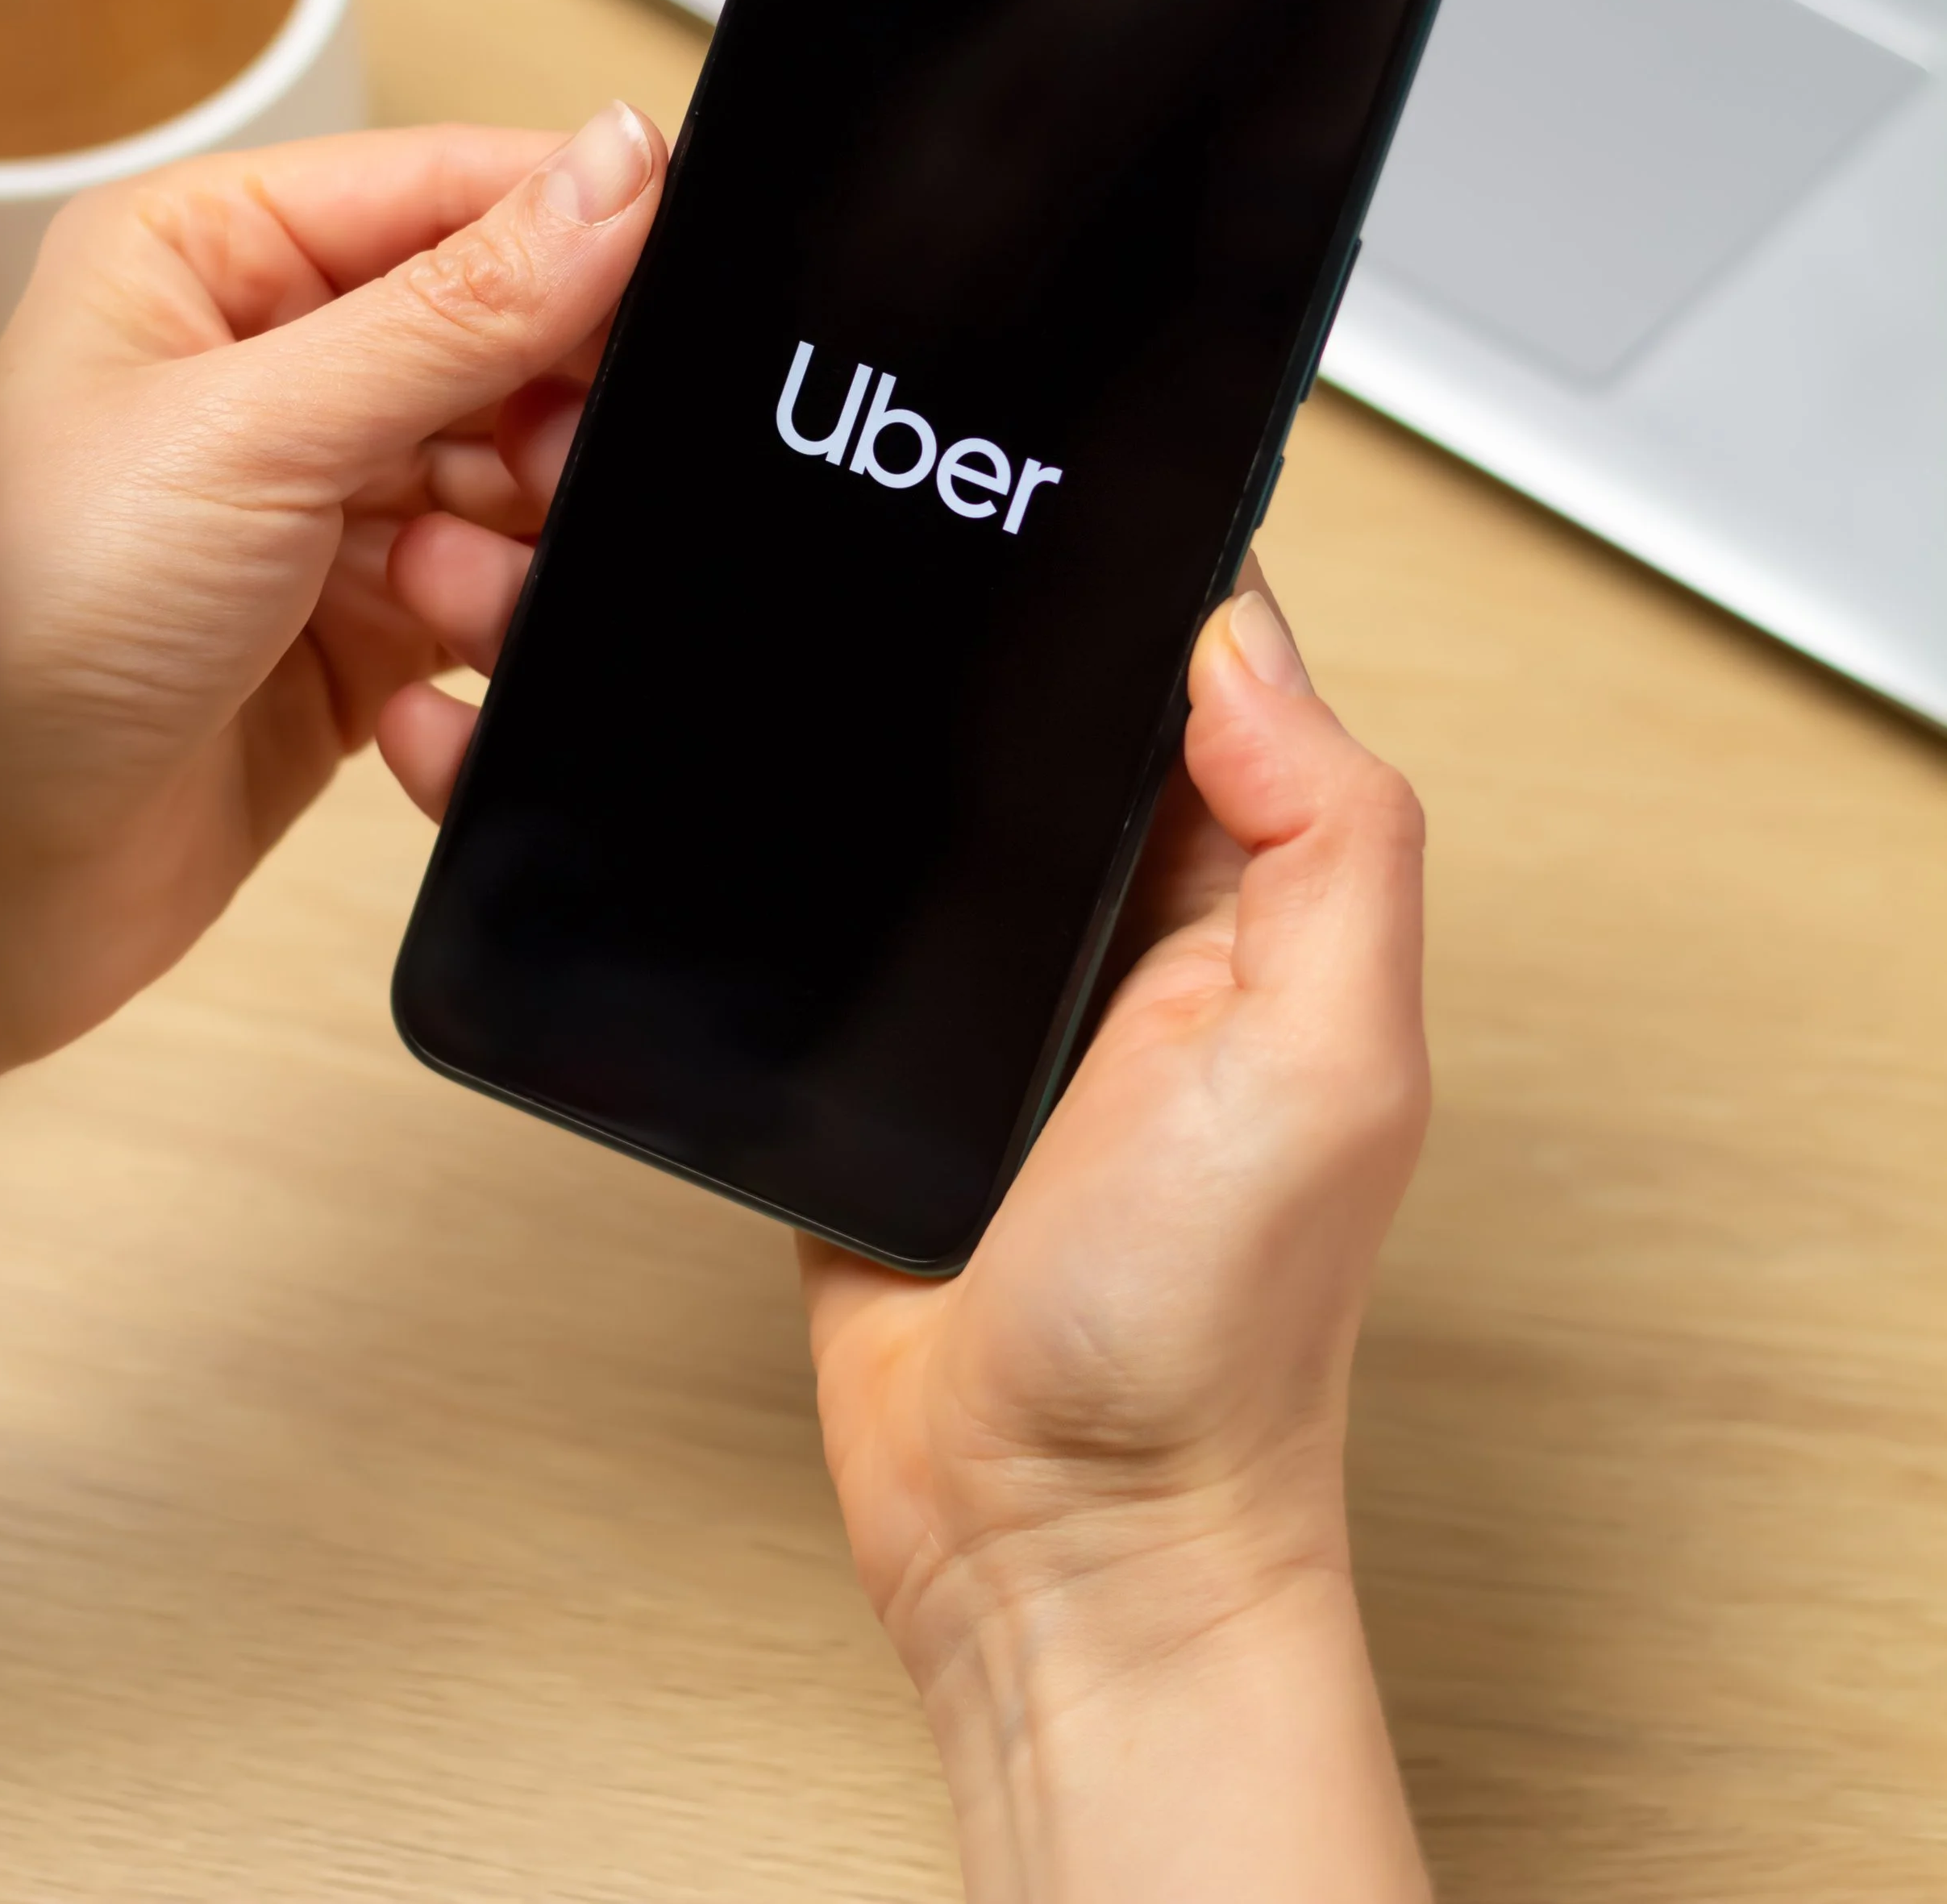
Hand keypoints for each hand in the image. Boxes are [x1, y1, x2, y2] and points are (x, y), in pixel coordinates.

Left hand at [0, 108, 662, 1108]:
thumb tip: (620, 169)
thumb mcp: (255, 429)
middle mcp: (277, 366)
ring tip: (440, 599)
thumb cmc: (20, 625)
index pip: (458, 190)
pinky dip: (492, 638)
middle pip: (513, 340)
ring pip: (527, 479)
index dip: (582, 234)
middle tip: (543, 480)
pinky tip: (421, 692)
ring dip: (512, 549)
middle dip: (550, 421)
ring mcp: (325, 501)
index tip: (680, 284)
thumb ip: (461, 305)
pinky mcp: (367, 626)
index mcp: (217, 256)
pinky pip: (506, 597)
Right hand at [379, 407, 1433, 1903]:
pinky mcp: (857, 1040)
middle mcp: (1108, 905)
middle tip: (814, 479)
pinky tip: (650, 767)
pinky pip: (793, 899)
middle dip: (933, 599)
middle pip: (1011, 693)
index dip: (1115, 546)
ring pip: (887, 780)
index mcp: (1233, 875)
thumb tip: (1240, 639)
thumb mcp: (1329, 1063)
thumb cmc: (1209, 1338)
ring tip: (708, 587)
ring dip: (814, 703)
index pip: (1181, 650)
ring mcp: (975, 971)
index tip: (1012, 441)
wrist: (1039, 1537)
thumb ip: (1328, 839)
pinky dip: (734, 837)